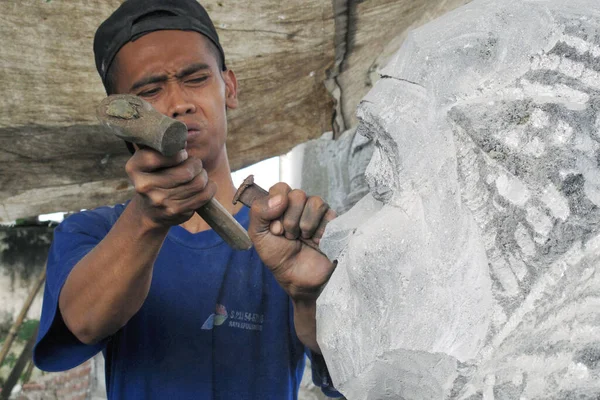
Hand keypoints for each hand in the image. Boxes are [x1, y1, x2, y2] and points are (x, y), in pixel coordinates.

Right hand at [125, 148, 216, 227]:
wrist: (151, 210)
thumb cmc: (156, 177)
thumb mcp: (150, 160)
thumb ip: (162, 148)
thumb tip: (184, 142)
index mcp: (134, 168)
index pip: (156, 156)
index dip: (177, 154)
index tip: (183, 154)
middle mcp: (144, 186)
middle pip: (186, 172)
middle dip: (196, 164)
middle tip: (195, 163)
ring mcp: (160, 201)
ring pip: (198, 183)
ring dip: (203, 175)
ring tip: (199, 174)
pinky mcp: (175, 211)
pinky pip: (203, 195)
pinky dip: (210, 187)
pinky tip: (205, 185)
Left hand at [248, 183, 336, 301]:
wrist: (299, 279)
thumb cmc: (278, 257)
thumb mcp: (258, 235)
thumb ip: (259, 212)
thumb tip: (280, 198)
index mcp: (280, 205)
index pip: (280, 188)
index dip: (277, 207)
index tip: (275, 229)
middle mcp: (299, 205)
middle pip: (297, 194)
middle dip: (290, 220)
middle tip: (290, 236)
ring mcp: (317, 212)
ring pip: (314, 201)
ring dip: (305, 225)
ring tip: (303, 239)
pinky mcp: (332, 220)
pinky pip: (328, 212)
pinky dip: (319, 230)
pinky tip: (316, 241)